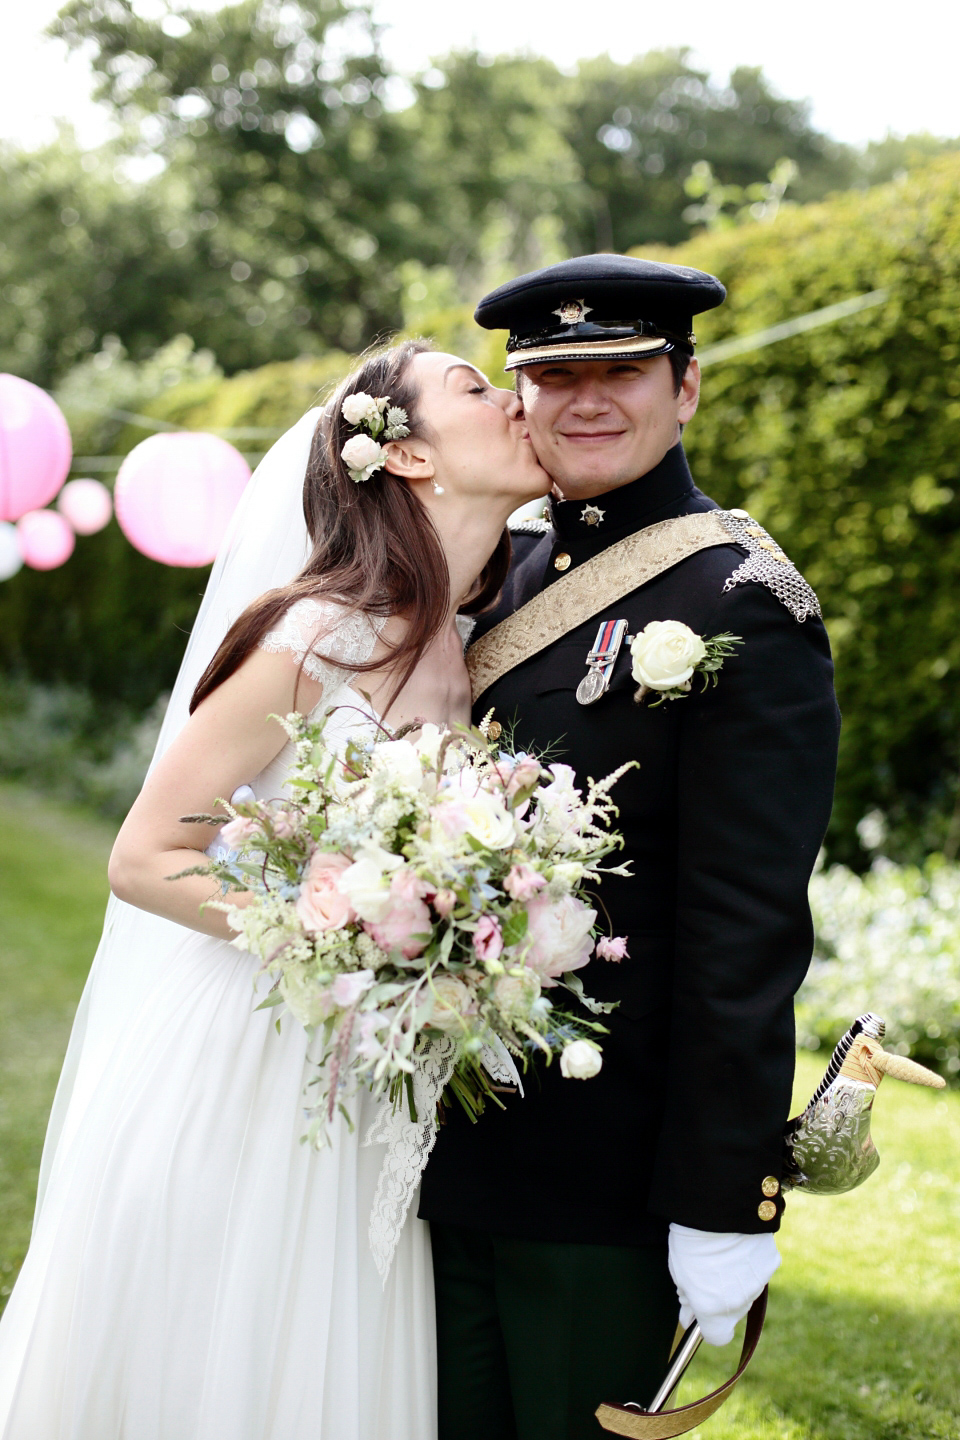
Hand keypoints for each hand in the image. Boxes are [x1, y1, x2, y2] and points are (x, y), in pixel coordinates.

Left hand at [668, 1224, 780, 1345]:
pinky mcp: (771, 1262)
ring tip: (723, 1253)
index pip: (717, 1337)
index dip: (707, 1326)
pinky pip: (760, 1270)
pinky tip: (739, 1244)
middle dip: (721, 1300)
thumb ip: (687, 1300)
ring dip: (737, 1281)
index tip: (700, 1310)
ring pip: (747, 1292)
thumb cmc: (692, 1239)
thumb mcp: (679, 1272)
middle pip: (732, 1313)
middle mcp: (738, 1304)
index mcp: (713, 1310)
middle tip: (709, 1273)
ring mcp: (758, 1284)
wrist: (718, 1206)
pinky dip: (751, 1262)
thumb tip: (688, 1319)